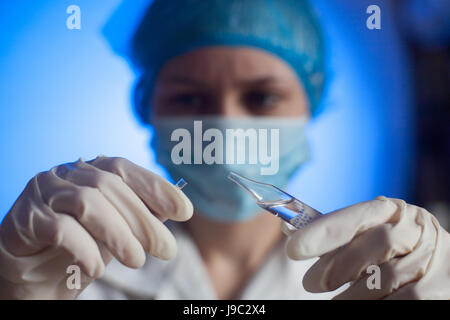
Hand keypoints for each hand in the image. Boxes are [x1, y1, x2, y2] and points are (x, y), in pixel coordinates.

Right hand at [0, 156, 192, 298]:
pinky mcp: (25, 219)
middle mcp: (66, 175)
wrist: (32, 274)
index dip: (157, 187)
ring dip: (119, 234)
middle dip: (144, 220)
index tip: (185, 210)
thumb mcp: (117, 231)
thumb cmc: (79, 247)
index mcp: (90, 172)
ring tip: (138, 261)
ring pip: (88, 203)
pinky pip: (60, 228)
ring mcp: (43, 193)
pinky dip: (85, 249)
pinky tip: (97, 269)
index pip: (124, 170)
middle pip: (110, 187)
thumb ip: (141, 216)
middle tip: (167, 249)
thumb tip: (178, 205)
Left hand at [282, 196, 449, 298]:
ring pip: (386, 277)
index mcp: (392, 210)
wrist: (437, 263)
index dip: (324, 231)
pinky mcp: (438, 287)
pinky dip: (376, 304)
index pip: (356, 215)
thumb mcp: (367, 233)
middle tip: (310, 283)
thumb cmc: (390, 248)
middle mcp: (415, 228)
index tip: (293, 248)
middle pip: (376, 243)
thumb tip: (290, 232)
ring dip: (353, 294)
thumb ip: (334, 233)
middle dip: (338, 266)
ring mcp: (431, 257)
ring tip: (334, 301)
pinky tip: (362, 303)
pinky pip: (402, 299)